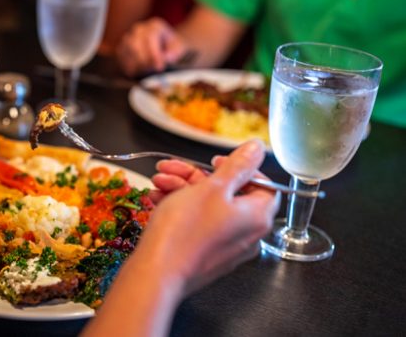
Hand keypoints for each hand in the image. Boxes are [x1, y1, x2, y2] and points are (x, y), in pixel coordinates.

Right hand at [116, 17, 188, 76]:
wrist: (164, 47)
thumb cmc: (171, 47)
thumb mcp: (178, 48)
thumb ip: (174, 52)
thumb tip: (167, 57)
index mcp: (155, 25)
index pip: (150, 37)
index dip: (154, 53)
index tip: (159, 66)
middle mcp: (140, 28)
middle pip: (135, 43)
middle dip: (144, 59)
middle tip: (152, 71)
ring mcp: (129, 36)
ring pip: (126, 49)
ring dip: (135, 63)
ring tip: (146, 71)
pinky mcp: (122, 46)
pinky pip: (121, 55)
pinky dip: (127, 64)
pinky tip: (137, 71)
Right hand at [136, 140, 279, 295]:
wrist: (156, 272)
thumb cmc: (185, 231)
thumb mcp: (212, 187)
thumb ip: (238, 165)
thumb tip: (258, 149)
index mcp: (257, 217)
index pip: (264, 186)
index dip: (241, 169)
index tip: (217, 162)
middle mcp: (247, 235)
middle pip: (229, 194)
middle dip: (196, 176)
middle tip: (173, 167)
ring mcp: (225, 247)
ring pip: (208, 207)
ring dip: (182, 189)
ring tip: (158, 182)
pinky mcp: (205, 254)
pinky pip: (197, 224)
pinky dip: (179, 208)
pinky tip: (157, 198)